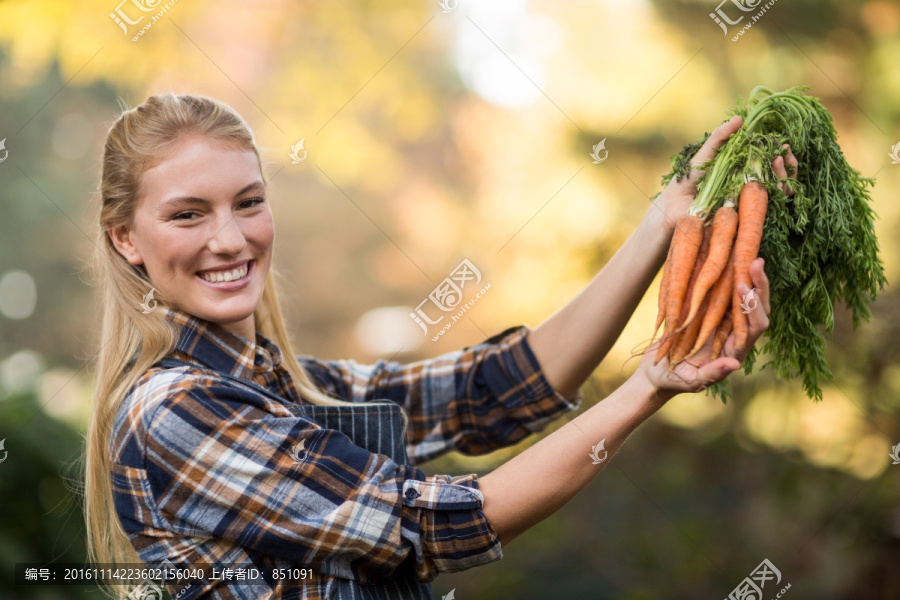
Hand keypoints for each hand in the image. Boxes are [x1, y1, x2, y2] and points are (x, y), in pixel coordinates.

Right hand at [634, 257, 770, 400]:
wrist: (655, 372)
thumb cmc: (672, 380)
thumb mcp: (691, 381)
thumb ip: (713, 374)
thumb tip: (735, 364)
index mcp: (735, 350)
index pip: (755, 327)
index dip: (753, 307)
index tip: (743, 287)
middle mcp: (734, 334)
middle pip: (757, 308)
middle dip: (759, 286)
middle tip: (755, 261)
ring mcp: (722, 322)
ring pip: (743, 297)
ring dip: (747, 276)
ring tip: (746, 254)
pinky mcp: (709, 312)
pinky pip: (724, 292)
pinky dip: (727, 276)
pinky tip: (725, 259)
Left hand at [648, 116, 798, 237]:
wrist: (673, 206)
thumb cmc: (687, 179)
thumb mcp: (704, 154)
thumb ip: (720, 137)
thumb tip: (739, 118)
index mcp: (743, 170)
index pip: (771, 161)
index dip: (781, 153)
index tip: (784, 143)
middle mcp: (749, 186)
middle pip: (780, 176)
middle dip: (788, 163)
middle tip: (785, 151)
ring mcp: (749, 201)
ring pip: (779, 191)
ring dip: (784, 175)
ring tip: (779, 160)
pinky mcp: (745, 215)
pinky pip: (767, 207)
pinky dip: (775, 193)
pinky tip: (773, 181)